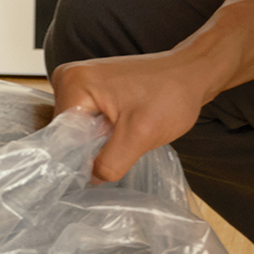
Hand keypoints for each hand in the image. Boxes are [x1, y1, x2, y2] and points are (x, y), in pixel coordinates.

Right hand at [51, 48, 222, 182]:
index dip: (81, 157)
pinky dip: (104, 134)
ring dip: (99, 142)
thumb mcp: (140, 136)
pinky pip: (87, 122)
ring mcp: (79, 82)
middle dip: (92, 148)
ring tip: (125, 133)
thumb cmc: (171, 95)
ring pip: (78, 131)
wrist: (193, 73)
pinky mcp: (90, 89)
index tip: (106, 163)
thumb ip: (110, 162)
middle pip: (67, 134)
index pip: (61, 136)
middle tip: (122, 143)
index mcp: (72, 82)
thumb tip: (90, 180)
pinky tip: (123, 130)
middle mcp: (68, 78)